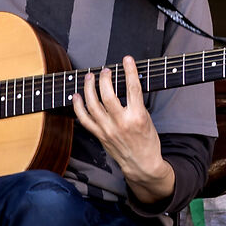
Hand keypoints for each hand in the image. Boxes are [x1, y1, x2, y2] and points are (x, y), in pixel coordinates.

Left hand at [72, 57, 167, 192]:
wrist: (142, 164)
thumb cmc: (148, 142)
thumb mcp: (148, 119)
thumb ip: (136, 103)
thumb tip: (127, 84)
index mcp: (137, 116)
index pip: (132, 88)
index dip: (129, 71)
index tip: (126, 60)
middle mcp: (121, 122)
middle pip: (108, 95)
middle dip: (104, 78)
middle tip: (105, 70)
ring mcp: (108, 129)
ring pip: (93, 105)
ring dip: (89, 88)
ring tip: (90, 77)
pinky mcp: (99, 135)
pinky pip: (84, 119)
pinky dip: (78, 106)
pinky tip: (77, 95)